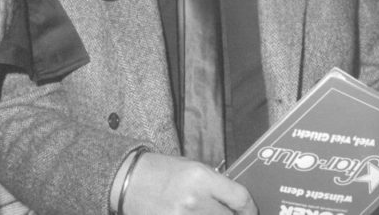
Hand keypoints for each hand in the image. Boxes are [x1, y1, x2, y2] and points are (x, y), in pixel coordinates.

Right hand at [122, 153, 256, 214]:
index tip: (249, 212)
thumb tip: (235, 201)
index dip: (250, 209)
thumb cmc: (160, 171)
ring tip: (206, 213)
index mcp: (201, 178)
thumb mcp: (191, 167)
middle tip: (231, 214)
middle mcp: (195, 200)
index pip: (240, 198)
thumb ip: (214, 184)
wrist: (128, 181)